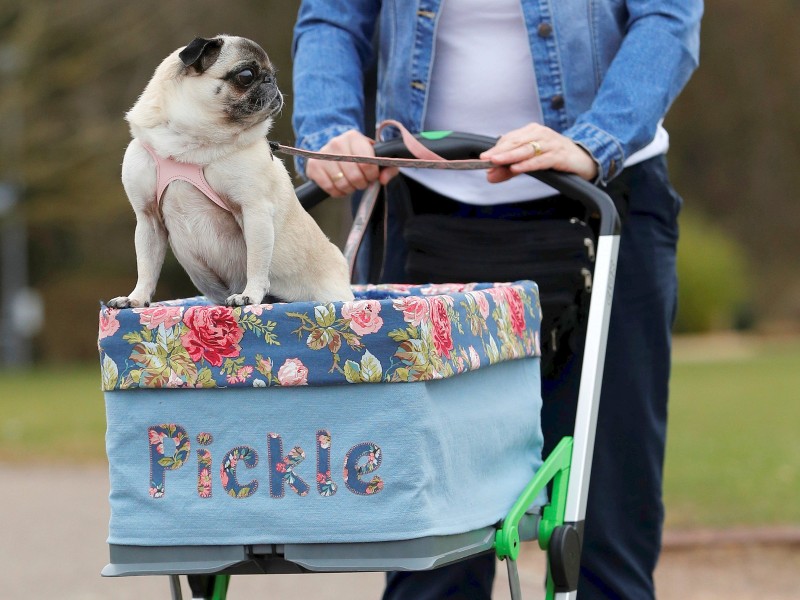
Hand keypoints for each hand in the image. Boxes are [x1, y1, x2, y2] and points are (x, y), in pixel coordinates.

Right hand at [305, 130, 398, 196]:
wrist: (335, 154)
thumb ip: (389, 168)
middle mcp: (337, 143)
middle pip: (354, 175)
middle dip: (361, 183)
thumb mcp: (378, 159)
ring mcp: (323, 154)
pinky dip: (337, 192)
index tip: (372, 176)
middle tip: (361, 182)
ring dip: (349, 189)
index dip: (372, 175)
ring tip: (351, 184)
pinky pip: (329, 187)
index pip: (367, 162)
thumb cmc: (361, 157)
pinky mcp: (313, 166)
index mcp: (354, 137)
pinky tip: (340, 187)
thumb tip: (382, 180)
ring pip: (341, 183)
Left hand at [479, 123, 597, 182]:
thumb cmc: (555, 156)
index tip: (482, 159)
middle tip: (485, 160)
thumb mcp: (530, 161)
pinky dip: (527, 164)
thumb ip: (509, 169)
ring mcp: (550, 143)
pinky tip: (516, 168)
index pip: (509, 139)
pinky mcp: (559, 155)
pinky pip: (540, 160)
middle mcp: (540, 134)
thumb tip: (490, 176)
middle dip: (498, 152)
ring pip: (526, 150)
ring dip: (509, 156)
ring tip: (495, 162)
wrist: (584, 158)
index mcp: (532, 131)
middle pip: (515, 142)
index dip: (495, 149)